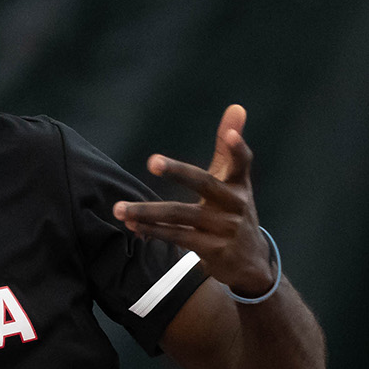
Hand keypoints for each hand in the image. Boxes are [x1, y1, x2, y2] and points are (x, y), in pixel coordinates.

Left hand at [113, 104, 277, 298]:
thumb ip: (228, 148)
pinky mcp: (212, 250)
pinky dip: (153, 230)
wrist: (250, 262)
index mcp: (238, 185)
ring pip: (180, 216)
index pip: (241, 162)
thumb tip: (236, 106)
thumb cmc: (234, 211)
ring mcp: (223, 229)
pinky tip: (132, 224)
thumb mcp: (235, 181)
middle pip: (204, 184)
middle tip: (153, 160)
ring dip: (147, 212)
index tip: (230, 135)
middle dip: (178, 172)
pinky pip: (177, 237)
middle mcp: (234, 205)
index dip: (237, 148)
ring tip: (119, 209)